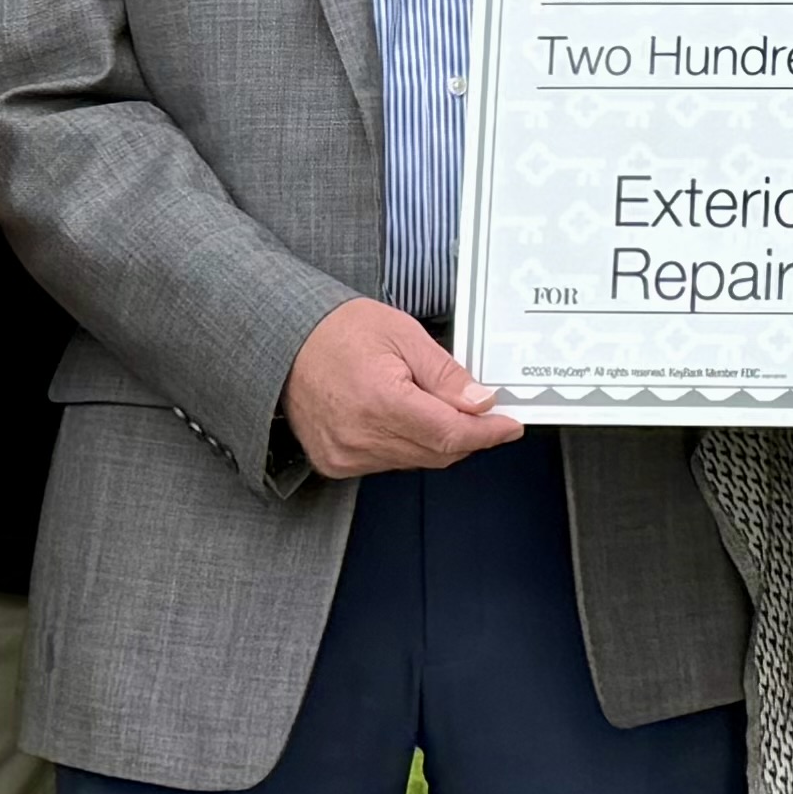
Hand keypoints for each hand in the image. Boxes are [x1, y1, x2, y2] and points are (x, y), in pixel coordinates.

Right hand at [282, 294, 522, 478]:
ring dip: (439, 440)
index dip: (487, 433)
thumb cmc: (336, 330)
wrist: (283, 342)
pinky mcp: (335, 463)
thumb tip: (481, 402)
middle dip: (469, 435)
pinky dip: (409, 445)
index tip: (509, 426)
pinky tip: (406, 417)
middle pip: (437, 452)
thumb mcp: (402, 335)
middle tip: (488, 414)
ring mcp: (345, 455)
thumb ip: (445, 374)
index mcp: (379, 401)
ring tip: (437, 405)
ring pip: (416, 460)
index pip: (450, 433)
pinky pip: (390, 462)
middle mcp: (360, 437)